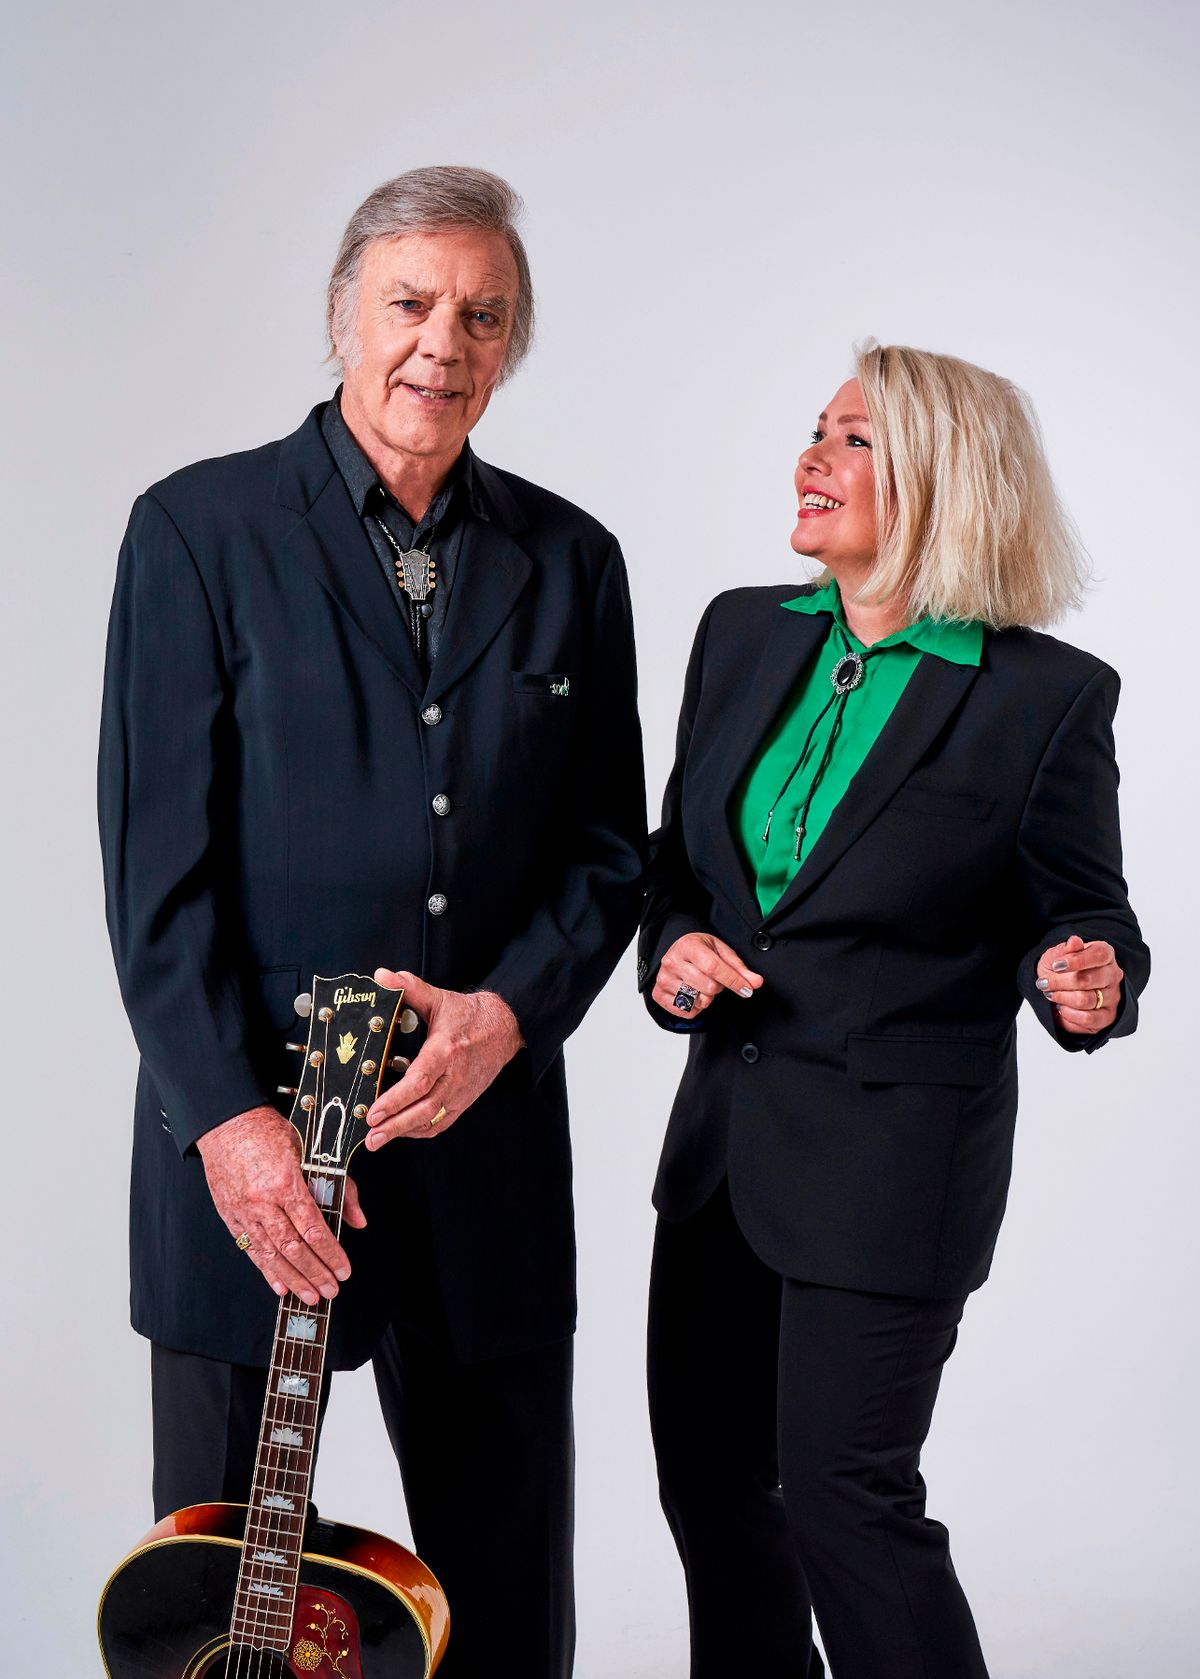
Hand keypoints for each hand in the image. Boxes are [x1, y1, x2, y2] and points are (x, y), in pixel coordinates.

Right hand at [197, 1105, 365, 1305]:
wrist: (226, 1123)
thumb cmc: (269, 1133)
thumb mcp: (311, 1151)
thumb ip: (339, 1187)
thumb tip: (357, 1219)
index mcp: (286, 1183)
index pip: (313, 1228)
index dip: (330, 1254)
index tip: (343, 1269)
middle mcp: (262, 1202)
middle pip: (293, 1248)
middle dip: (314, 1273)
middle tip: (331, 1290)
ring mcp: (243, 1211)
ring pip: (271, 1255)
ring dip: (293, 1279)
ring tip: (310, 1297)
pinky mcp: (230, 1216)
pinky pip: (251, 1250)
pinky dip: (267, 1271)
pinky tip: (280, 1286)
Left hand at [364, 969, 523, 1144]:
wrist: (504, 1029)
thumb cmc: (468, 1015)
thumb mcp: (438, 998)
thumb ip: (408, 988)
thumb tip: (381, 976)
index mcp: (446, 1050)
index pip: (420, 1081)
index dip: (395, 1100)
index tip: (374, 1111)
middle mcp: (454, 1076)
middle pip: (424, 1109)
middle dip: (394, 1126)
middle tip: (370, 1137)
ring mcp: (460, 1093)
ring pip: (432, 1121)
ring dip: (403, 1133)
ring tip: (377, 1140)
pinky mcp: (464, 1101)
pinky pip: (441, 1123)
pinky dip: (420, 1132)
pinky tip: (401, 1132)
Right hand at [652, 932, 763, 1018]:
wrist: (677, 952)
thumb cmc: (700, 950)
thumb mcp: (721, 952)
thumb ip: (739, 968)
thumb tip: (756, 982)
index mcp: (688, 946)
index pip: (713, 967)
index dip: (733, 980)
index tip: (747, 989)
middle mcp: (672, 961)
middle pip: (708, 987)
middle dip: (718, 987)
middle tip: (714, 979)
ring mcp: (663, 979)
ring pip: (697, 1001)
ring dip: (707, 998)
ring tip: (702, 985)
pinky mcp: (659, 994)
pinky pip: (686, 1012)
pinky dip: (695, 1008)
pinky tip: (693, 994)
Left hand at [1036, 934, 1123, 1034]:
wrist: (1061, 991)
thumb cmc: (1061, 970)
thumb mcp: (1056, 956)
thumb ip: (1065, 949)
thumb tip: (1074, 941)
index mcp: (1105, 954)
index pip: (1098, 956)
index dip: (1076, 961)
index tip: (1056, 965)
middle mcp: (1113, 975)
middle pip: (1086, 980)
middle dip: (1058, 982)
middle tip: (1043, 983)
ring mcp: (1113, 997)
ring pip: (1084, 1000)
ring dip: (1061, 998)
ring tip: (1051, 994)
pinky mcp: (1107, 1017)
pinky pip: (1088, 1018)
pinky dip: (1069, 1014)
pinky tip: (1061, 1007)